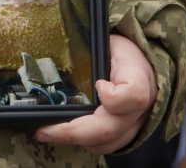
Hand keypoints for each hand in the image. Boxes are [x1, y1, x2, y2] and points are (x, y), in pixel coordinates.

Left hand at [36, 34, 157, 153]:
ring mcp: (135, 122)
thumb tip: (54, 55)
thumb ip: (87, 51)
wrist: (138, 60)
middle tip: (44, 131)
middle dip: (73, 132)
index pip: (134, 95)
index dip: (112, 96)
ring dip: (76, 139)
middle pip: (110, 129)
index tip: (98, 83)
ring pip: (107, 143)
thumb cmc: (117, 49)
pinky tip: (67, 132)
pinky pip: (107, 145)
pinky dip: (85, 141)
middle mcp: (140, 105)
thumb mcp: (105, 40)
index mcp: (138, 76)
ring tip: (51, 131)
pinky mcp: (127, 132)